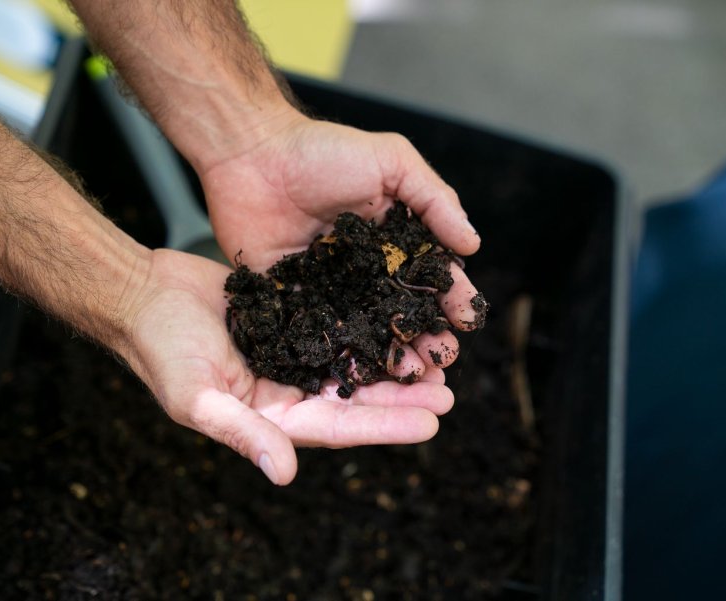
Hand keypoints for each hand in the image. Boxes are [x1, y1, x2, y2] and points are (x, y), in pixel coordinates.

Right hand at [123, 250, 454, 484]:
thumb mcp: (197, 398)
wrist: (143, 294)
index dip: (384, 426)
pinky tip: (396, 318)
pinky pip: (335, 324)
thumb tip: (283, 473)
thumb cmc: (160, 350)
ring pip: (351, 361)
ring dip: (391, 362)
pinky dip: (366, 325)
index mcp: (268, 416)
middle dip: (401, 398)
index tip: (431, 421)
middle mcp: (284, 389)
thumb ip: (241, 433)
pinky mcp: (288, 316)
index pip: (336, 427)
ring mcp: (288, 351)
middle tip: (449, 392)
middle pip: (354, 398)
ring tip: (436, 359)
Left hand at [199, 116, 483, 379]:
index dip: (453, 299)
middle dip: (428, 338)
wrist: (251, 155)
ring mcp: (332, 289)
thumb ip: (434, 199)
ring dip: (392, 355)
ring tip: (410, 375)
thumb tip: (473, 243)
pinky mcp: (295, 302)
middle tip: (442, 360)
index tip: (467, 322)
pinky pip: (321, 335)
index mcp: (394, 239)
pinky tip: (359, 375)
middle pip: (404, 312)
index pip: (432, 275)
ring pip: (369, 331)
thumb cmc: (322, 152)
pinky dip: (340, 356)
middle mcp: (367, 270)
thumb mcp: (391, 161)